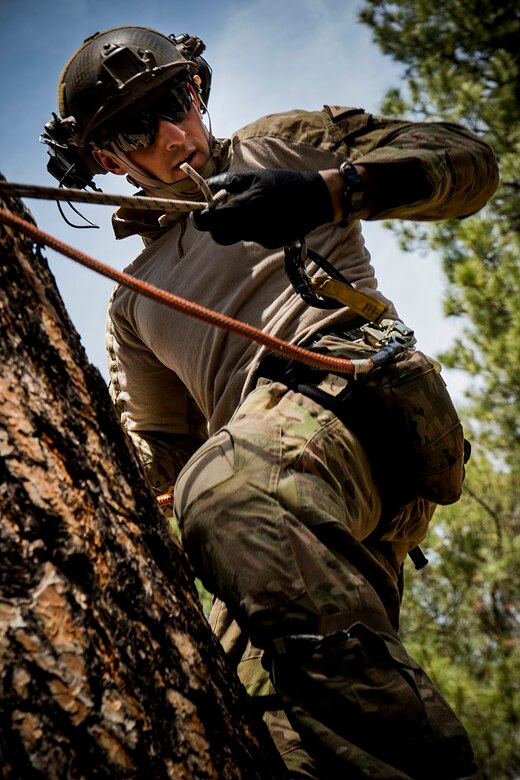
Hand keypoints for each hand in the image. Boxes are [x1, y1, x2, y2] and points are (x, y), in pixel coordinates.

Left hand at [191, 168, 333, 247]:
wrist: (314, 199)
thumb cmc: (282, 183)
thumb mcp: (254, 176)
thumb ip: (227, 182)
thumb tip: (206, 185)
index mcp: (244, 206)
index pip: (210, 221)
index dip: (199, 219)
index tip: (198, 213)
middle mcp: (250, 226)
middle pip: (219, 236)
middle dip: (214, 226)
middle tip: (219, 212)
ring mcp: (260, 238)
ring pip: (236, 236)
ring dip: (234, 226)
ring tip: (247, 209)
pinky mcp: (269, 243)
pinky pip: (252, 237)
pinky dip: (251, 228)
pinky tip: (265, 216)